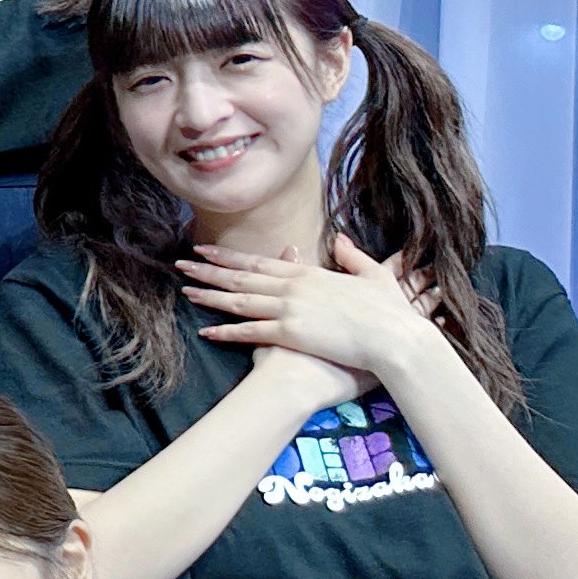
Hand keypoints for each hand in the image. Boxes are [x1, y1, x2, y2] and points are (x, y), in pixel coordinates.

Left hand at [181, 237, 432, 396]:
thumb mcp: (373, 276)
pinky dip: (226, 332)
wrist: (396, 339)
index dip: (231, 256)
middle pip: (243, 276)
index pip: (261, 261)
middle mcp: (294, 287)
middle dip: (210, 270)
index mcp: (310, 274)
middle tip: (182, 264)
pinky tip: (206, 331)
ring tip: (185, 291)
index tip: (207, 250)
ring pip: (240, 300)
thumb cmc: (389, 312)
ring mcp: (290, 309)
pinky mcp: (291, 333)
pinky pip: (251, 332)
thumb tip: (341, 239)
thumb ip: (353, 257)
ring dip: (211, 296)